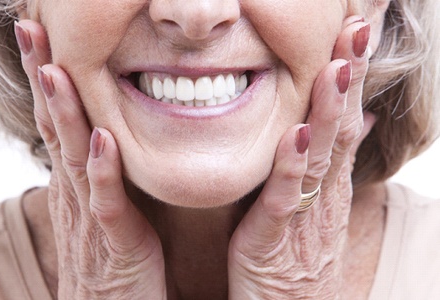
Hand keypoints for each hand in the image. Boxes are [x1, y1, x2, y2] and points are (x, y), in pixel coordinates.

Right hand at [15, 20, 165, 298]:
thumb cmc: (112, 259)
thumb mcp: (101, 207)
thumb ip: (100, 173)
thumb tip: (103, 135)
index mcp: (75, 182)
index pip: (56, 120)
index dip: (48, 78)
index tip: (42, 36)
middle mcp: (75, 193)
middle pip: (54, 127)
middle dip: (43, 77)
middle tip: (30, 29)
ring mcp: (90, 217)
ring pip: (73, 157)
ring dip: (64, 113)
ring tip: (55, 69)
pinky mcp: (115, 243)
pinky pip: (106, 204)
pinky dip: (103, 171)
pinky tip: (102, 140)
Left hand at [228, 17, 373, 298]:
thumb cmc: (298, 256)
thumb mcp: (317, 205)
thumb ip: (330, 163)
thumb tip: (356, 122)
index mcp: (328, 182)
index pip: (345, 118)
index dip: (352, 74)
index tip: (358, 30)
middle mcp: (323, 193)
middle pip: (341, 127)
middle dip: (349, 76)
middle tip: (359, 27)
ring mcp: (304, 215)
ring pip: (321, 155)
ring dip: (330, 110)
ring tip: (338, 66)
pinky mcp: (275, 239)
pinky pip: (286, 198)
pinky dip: (293, 166)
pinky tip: (298, 134)